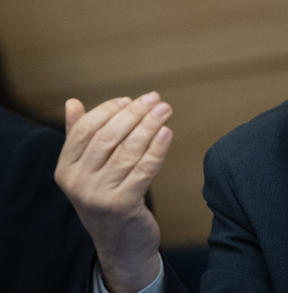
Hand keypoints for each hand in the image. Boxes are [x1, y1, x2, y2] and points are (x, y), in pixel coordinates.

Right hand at [54, 92, 172, 292]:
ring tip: (165, 110)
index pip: (85, 129)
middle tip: (155, 99)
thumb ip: (78, 136)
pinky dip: (157, 148)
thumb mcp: (86, 170)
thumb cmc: (106, 197)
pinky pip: (144, 169)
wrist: (121, 244)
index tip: (130, 99)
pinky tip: (167, 133)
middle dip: (135, 114)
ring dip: (150, 126)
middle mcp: (77, 182)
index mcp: (65, 169)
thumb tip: (72, 102)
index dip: (108, 110)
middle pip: (108, 137)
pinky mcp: (123, 205)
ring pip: (128, 151)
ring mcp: (99, 195)